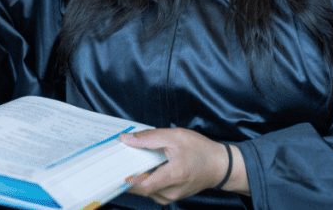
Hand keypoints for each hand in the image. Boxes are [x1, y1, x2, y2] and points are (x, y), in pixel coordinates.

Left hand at [119, 128, 246, 203]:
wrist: (220, 166)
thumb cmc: (201, 150)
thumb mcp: (176, 136)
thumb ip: (150, 138)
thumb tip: (126, 139)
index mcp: (174, 175)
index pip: (144, 185)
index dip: (127, 180)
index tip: (113, 170)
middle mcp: (172, 191)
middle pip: (142, 188)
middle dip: (128, 175)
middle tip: (116, 161)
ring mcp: (171, 197)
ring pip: (145, 190)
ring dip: (135, 178)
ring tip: (129, 161)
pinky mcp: (170, 197)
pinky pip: (152, 190)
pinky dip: (144, 180)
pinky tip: (143, 167)